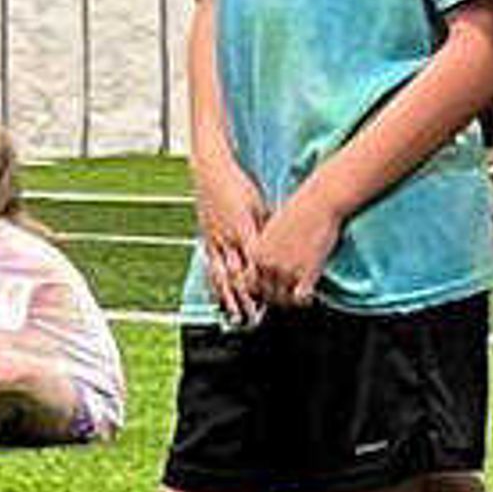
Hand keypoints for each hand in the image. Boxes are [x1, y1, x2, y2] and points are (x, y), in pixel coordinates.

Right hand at [194, 160, 269, 328]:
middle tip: (255, 319)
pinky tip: (219, 300)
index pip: (255, 263)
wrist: (211, 173)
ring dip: (230, 299)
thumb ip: (269, 227)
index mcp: (244, 228)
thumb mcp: (260, 205)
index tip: (273, 300)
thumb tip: (287, 242)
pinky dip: (215, 286)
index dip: (263, 284)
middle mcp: (228, 238)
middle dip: (247, 299)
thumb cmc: (240, 186)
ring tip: (236, 317)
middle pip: (238, 275)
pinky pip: (210, 268)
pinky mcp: (206, 239)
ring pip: (222, 276)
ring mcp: (215, 240)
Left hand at [244, 190, 339, 310]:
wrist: (319, 202)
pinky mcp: (306, 273)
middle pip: (265, 295)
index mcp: (256, 252)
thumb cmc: (298, 210)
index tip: (267, 290)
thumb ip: (264, 249)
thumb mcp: (271, 229)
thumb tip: (263, 265)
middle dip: (275, 299)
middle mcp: (267, 264)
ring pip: (282, 300)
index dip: (258, 289)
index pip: (248, 284)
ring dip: (290, 302)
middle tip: (285, 297)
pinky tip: (309, 296)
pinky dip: (304, 301)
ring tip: (297, 298)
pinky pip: (300, 299)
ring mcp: (286, 270)